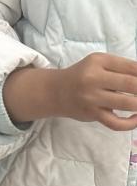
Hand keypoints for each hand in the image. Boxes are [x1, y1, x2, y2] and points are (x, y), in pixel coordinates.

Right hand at [4, 55, 136, 129]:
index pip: (132, 67)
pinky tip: (135, 118)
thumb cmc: (83, 75)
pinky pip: (115, 123)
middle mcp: (93, 79)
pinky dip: (130, 124)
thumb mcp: (99, 63)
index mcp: (98, 62)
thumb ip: (122, 68)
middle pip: (132, 84)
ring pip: (127, 104)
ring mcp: (92, 98)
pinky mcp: (92, 114)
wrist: (56, 91)